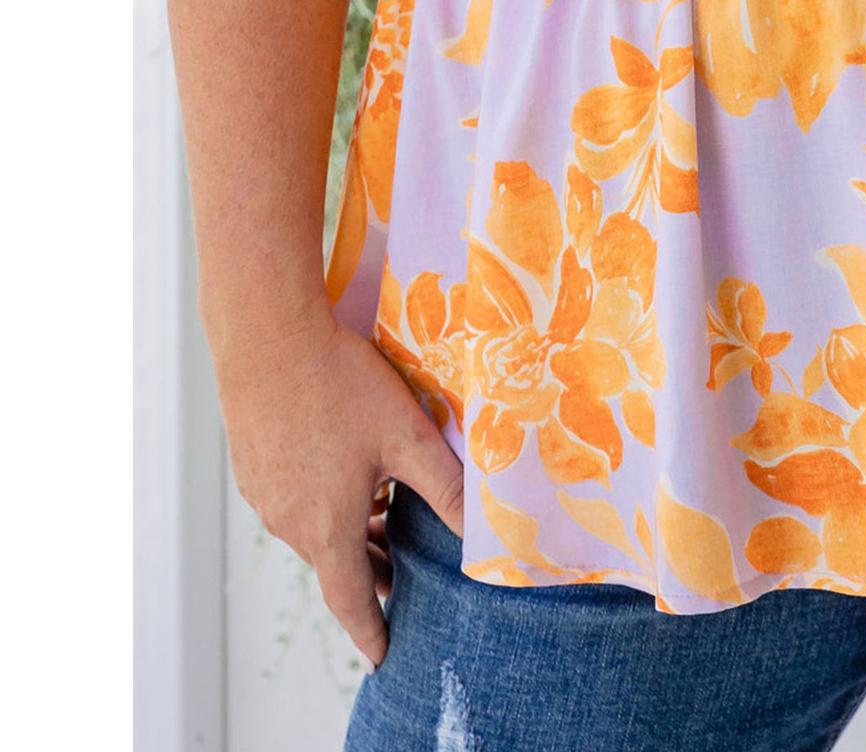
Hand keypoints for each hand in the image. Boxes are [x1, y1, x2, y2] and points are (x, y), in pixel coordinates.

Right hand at [214, 316, 464, 672]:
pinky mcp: (253, 465)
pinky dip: (323, 501)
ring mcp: (265, 494)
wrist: (267, 339)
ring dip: (348, 531)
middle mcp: (290, 522)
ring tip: (383, 517)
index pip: (351, 600)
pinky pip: (293, 500)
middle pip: (336, 562)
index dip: (371, 631)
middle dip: (371, 570)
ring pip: (314, 529)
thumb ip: (445, 488)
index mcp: (327, 528)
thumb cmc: (340, 387)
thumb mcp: (406, 437)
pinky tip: (344, 467)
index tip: (383, 657)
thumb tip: (482, 535)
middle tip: (402, 574)